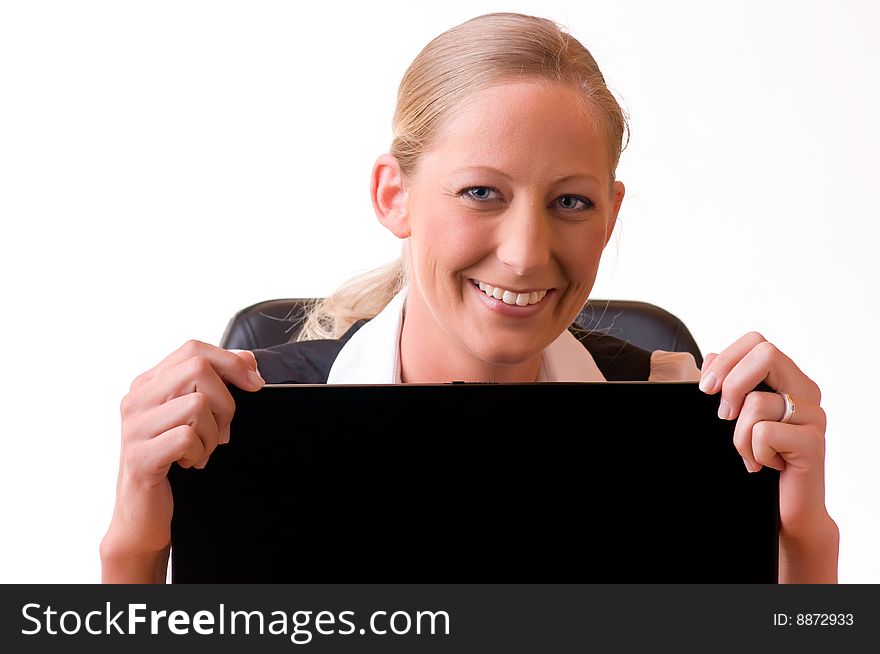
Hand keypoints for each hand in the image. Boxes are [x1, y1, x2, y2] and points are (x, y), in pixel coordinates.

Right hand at [101, 340, 264, 580]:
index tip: (255, 384)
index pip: (193, 350)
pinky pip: (187, 438)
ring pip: (198, 404)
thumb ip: (216, 384)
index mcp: (148, 383)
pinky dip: (200, 453)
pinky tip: (190, 463)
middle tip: (221, 430)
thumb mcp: (194, 417)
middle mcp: (136, 399)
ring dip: (212, 433)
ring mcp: (134, 427)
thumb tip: (248, 360)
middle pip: (198, 369)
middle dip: (225, 402)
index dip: (231, 362)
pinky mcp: (139, 456)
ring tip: (201, 450)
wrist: (142, 514)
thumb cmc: (171, 459)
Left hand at [697, 332, 837, 581]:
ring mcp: (813, 416)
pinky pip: (764, 433)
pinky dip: (753, 453)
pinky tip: (765, 466)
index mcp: (787, 379)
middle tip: (722, 414)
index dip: (726, 358)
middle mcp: (805, 391)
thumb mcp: (737, 417)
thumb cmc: (759, 459)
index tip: (707, 387)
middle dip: (732, 383)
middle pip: (766, 353)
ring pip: (757, 402)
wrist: (785, 509)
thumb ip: (729, 384)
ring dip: (739, 434)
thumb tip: (712, 358)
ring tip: (750, 453)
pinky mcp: (813, 442)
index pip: (757, 341)